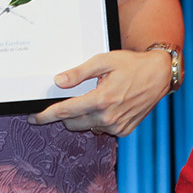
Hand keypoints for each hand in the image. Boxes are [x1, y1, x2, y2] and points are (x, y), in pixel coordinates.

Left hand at [26, 48, 170, 135]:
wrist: (159, 75)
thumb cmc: (131, 65)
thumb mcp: (103, 61)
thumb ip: (79, 73)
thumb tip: (58, 81)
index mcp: (101, 100)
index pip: (65, 111)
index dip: (46, 115)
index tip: (34, 118)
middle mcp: (108, 117)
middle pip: (72, 123)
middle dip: (65, 114)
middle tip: (67, 101)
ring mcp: (117, 126)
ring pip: (87, 127)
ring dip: (83, 117)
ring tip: (94, 97)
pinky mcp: (124, 131)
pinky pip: (101, 129)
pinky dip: (97, 120)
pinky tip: (106, 106)